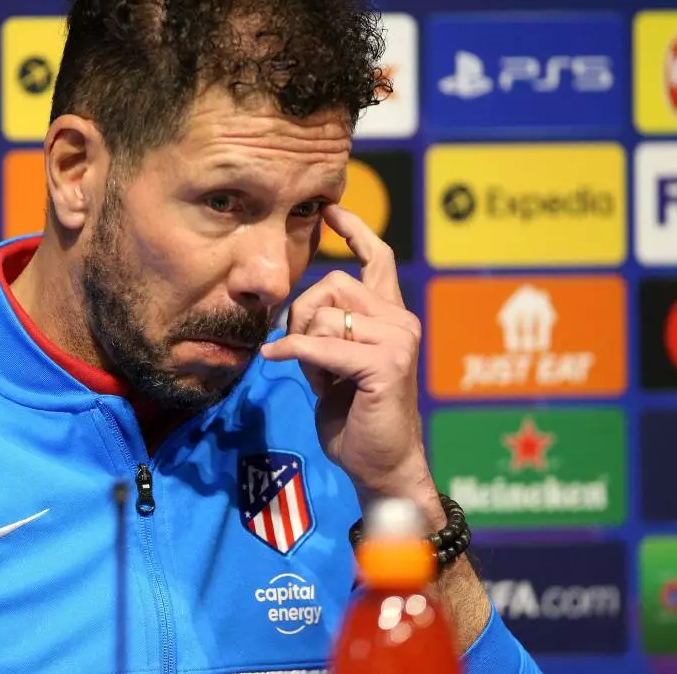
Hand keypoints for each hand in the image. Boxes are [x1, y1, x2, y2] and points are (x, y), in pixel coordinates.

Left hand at [260, 204, 435, 507]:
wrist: (379, 467)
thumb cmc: (354, 419)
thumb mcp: (334, 365)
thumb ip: (326, 331)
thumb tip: (297, 309)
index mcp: (391, 317)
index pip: (378, 258)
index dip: (355, 231)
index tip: (333, 209)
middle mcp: (401, 321)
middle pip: (331, 283)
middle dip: (301, 314)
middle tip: (300, 351)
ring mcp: (398, 339)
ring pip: (324, 312)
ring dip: (303, 342)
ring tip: (315, 374)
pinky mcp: (387, 363)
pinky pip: (321, 344)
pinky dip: (292, 352)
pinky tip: (274, 360)